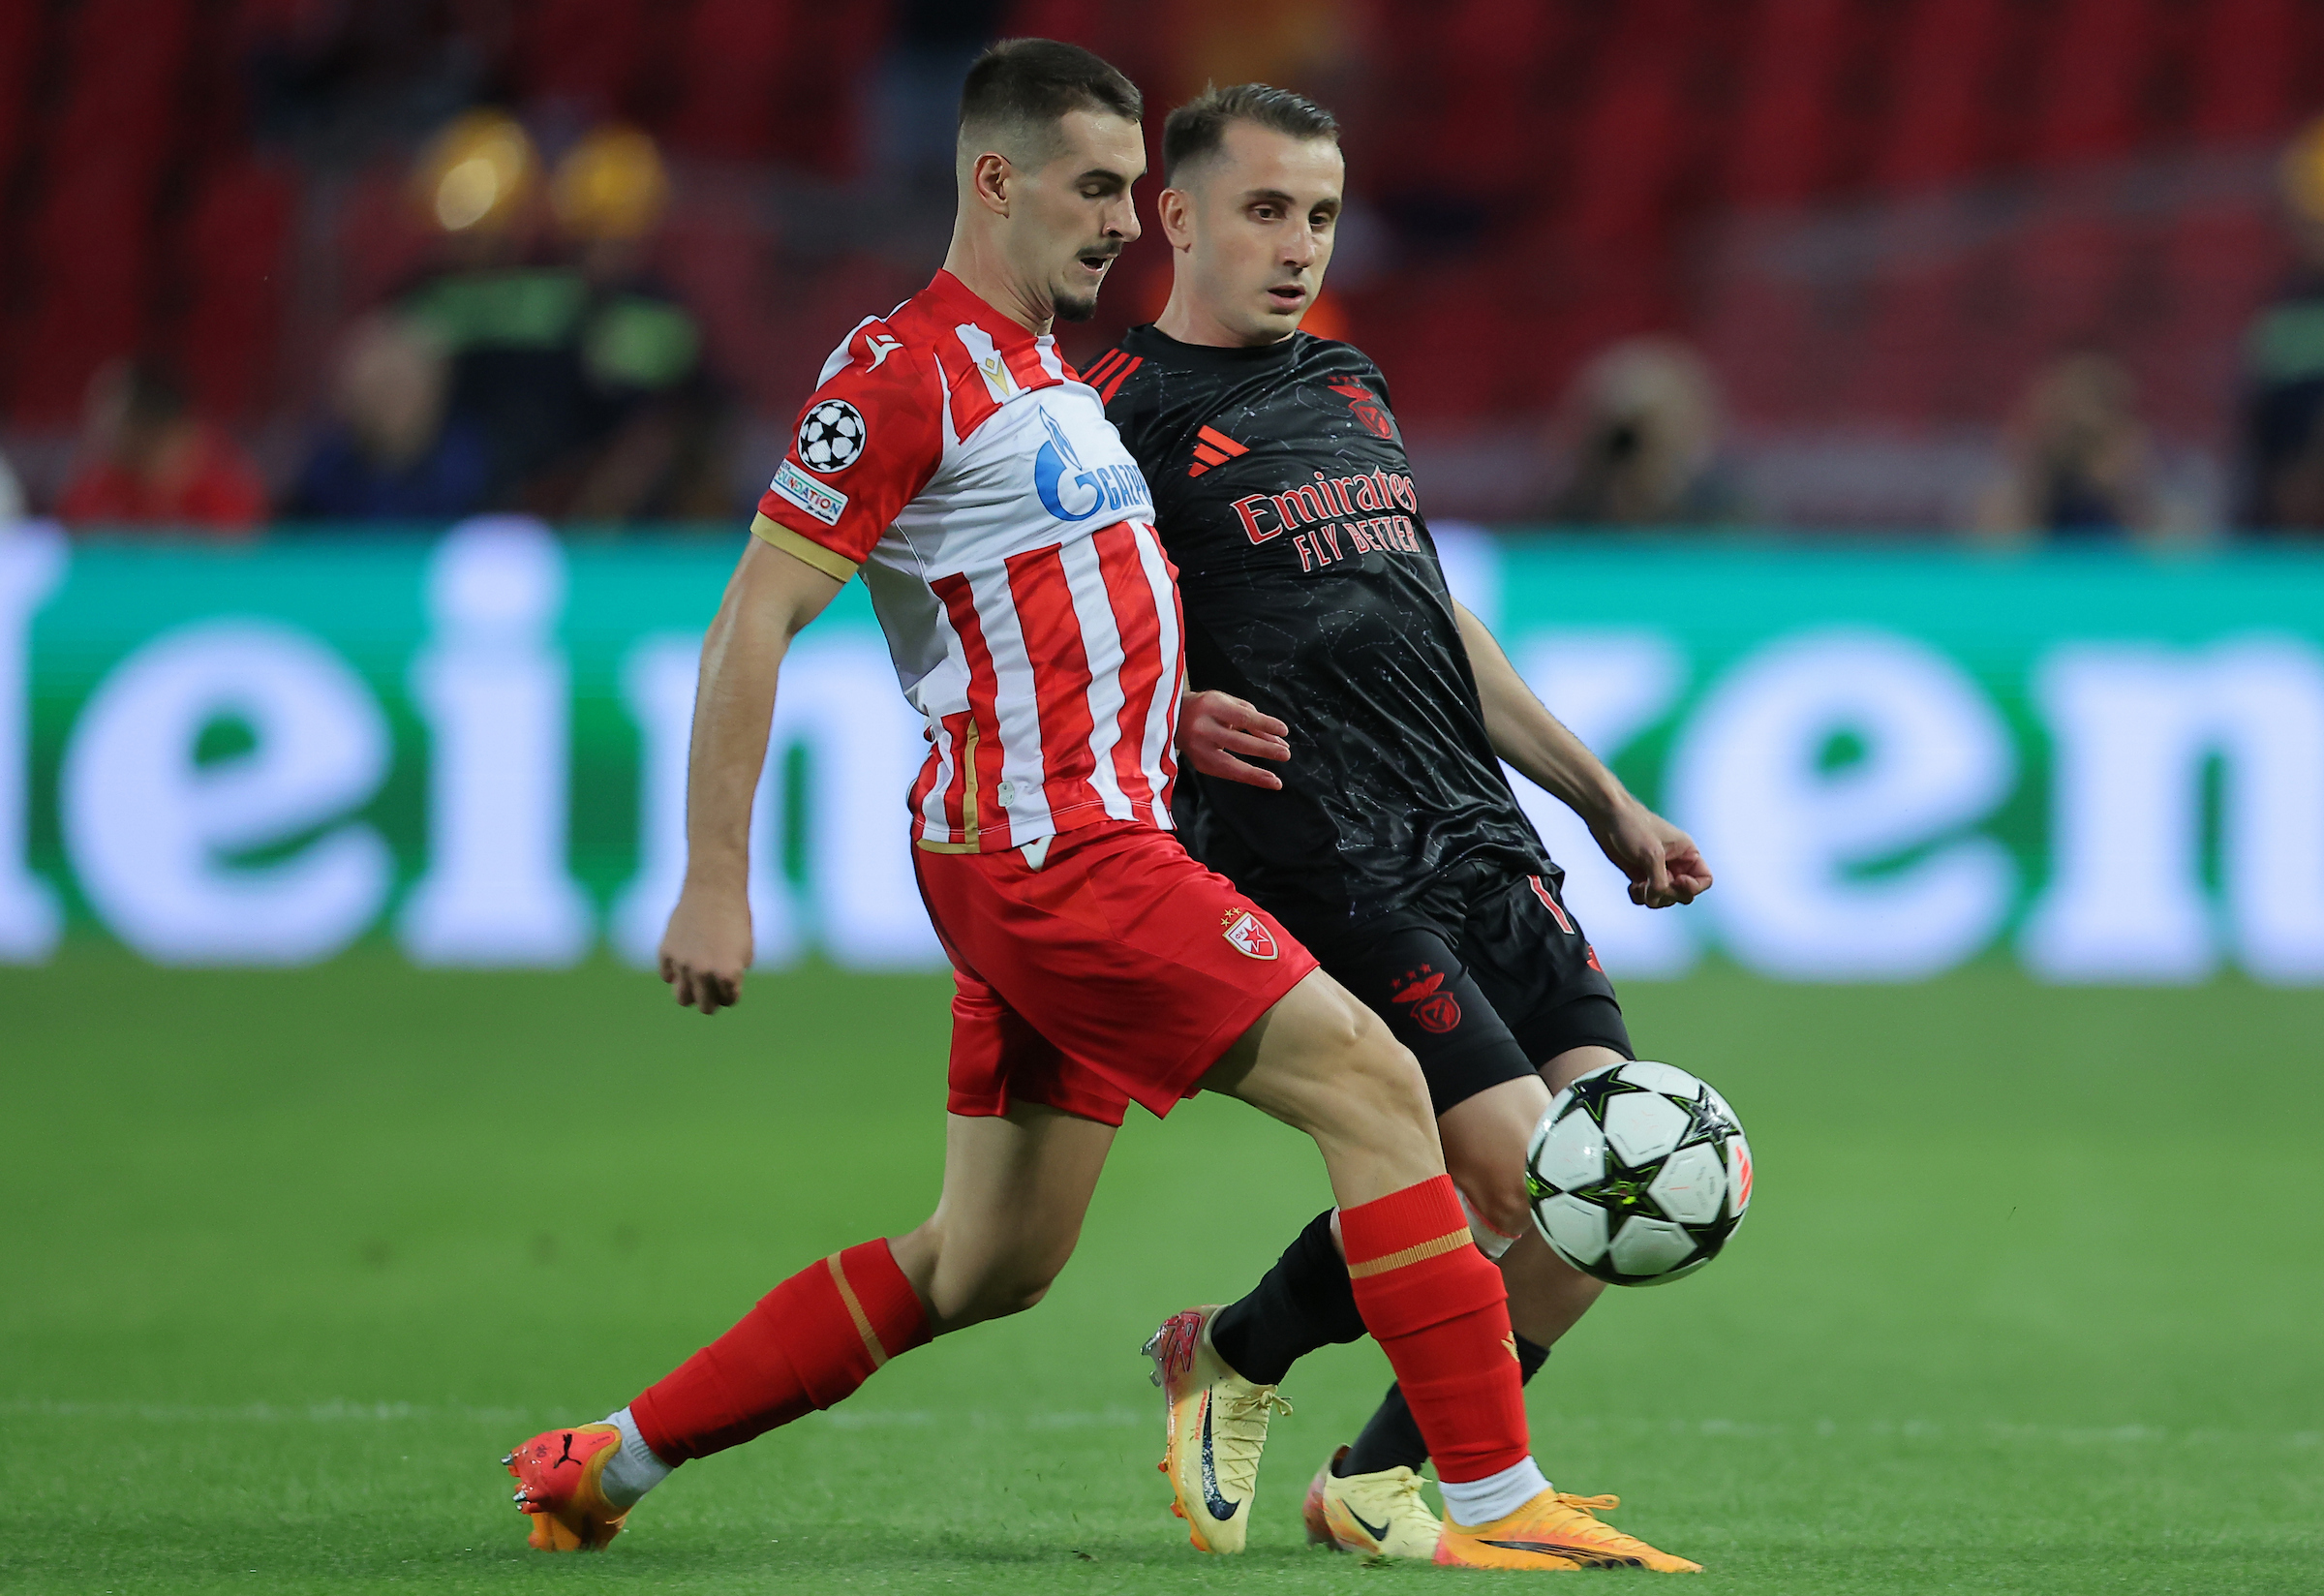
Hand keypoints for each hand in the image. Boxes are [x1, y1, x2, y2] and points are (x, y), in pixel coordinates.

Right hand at [659, 883, 752, 1013]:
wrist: (713, 890)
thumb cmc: (735, 920)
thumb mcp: (744, 951)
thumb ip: (732, 977)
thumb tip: (716, 994)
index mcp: (728, 974)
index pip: (729, 1000)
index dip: (732, 991)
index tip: (732, 977)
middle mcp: (703, 972)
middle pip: (706, 1007)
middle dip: (713, 999)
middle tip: (715, 984)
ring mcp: (682, 964)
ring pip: (682, 999)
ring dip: (692, 993)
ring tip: (698, 979)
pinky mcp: (666, 952)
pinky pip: (668, 976)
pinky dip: (676, 972)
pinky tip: (685, 958)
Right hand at [1178, 689, 1291, 790]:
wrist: (1172, 719)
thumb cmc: (1208, 708)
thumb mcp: (1229, 704)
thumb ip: (1253, 719)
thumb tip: (1278, 739)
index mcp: (1211, 706)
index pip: (1243, 717)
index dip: (1264, 725)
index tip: (1284, 731)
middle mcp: (1202, 728)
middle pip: (1238, 742)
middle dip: (1264, 750)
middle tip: (1285, 754)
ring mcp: (1198, 749)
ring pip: (1230, 765)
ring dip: (1255, 774)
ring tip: (1276, 781)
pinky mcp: (1198, 763)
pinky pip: (1225, 773)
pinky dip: (1245, 777)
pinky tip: (1262, 780)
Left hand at [1589, 800, 1712, 908]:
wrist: (1606, 816)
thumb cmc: (1633, 827)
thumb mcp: (1651, 855)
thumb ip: (1659, 882)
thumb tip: (1655, 901)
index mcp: (1687, 852)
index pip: (1705, 880)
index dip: (1693, 887)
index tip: (1677, 881)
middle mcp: (1676, 863)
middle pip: (1684, 894)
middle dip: (1668, 895)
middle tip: (1650, 886)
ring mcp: (1658, 871)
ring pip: (1665, 898)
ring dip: (1652, 898)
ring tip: (1638, 886)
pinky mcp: (1641, 875)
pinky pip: (1647, 897)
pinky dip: (1640, 897)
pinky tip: (1631, 886)